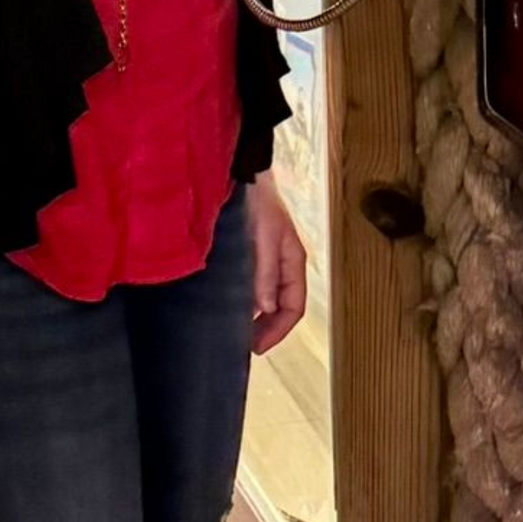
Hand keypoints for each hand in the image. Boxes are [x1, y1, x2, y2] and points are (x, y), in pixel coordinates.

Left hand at [246, 175, 307, 354]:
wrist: (240, 174)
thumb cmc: (257, 202)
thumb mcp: (265, 237)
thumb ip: (265, 272)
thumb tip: (267, 308)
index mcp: (293, 260)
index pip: (294, 306)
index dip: (278, 330)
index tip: (257, 347)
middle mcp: (282, 263)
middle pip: (281, 307)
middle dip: (266, 328)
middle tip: (242, 344)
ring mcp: (266, 259)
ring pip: (266, 298)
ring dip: (254, 316)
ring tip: (234, 329)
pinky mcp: (249, 254)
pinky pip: (252, 285)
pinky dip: (244, 300)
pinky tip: (228, 305)